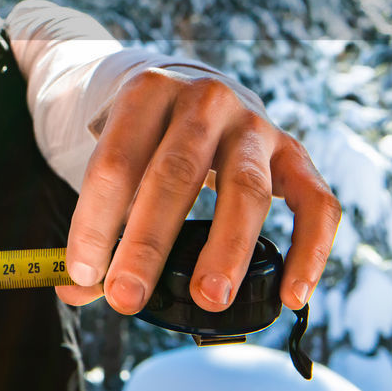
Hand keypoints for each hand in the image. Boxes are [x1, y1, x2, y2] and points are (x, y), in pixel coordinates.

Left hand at [54, 68, 340, 315]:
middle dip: (148, 243)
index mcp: (147, 93)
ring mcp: (255, 125)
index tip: (84, 274)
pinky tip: (290, 295)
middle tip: (127, 297)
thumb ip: (98, 224)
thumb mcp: (116, 159)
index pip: (115, 162)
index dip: (95, 220)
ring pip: (245, 188)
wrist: (197, 91)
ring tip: (208, 299)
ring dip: (225, 249)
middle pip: (174, 173)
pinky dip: (309, 251)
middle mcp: (204, 101)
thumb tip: (75, 288)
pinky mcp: (295, 153)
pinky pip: (315, 203)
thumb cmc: (148, 140)